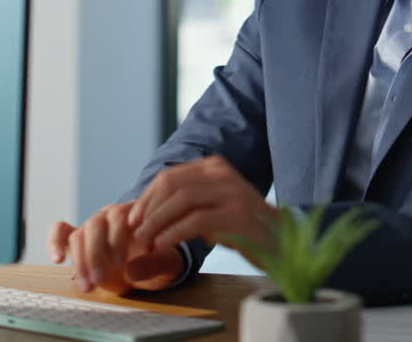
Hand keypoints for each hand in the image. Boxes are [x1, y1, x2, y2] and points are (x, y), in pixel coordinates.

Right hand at [48, 202, 183, 294]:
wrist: (151, 265)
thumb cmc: (160, 260)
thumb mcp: (166, 264)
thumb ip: (153, 266)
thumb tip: (131, 270)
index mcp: (134, 214)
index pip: (120, 215)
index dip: (118, 237)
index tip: (122, 262)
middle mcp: (111, 215)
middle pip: (95, 225)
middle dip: (95, 255)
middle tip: (100, 279)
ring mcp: (93, 225)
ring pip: (78, 235)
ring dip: (80, 262)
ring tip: (87, 286)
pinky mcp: (78, 237)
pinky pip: (61, 232)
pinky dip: (55, 242)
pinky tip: (58, 259)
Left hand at [128, 155, 275, 264]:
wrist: (279, 241)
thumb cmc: (239, 227)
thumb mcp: (210, 207)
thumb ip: (185, 203)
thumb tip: (144, 211)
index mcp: (214, 167)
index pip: (170, 176)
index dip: (147, 197)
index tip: (133, 218)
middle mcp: (223, 173)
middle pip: (172, 185)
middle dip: (149, 209)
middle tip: (136, 231)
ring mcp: (232, 192)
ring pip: (181, 200)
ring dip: (157, 222)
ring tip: (145, 241)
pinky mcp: (236, 214)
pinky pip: (195, 221)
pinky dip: (174, 233)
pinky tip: (163, 244)